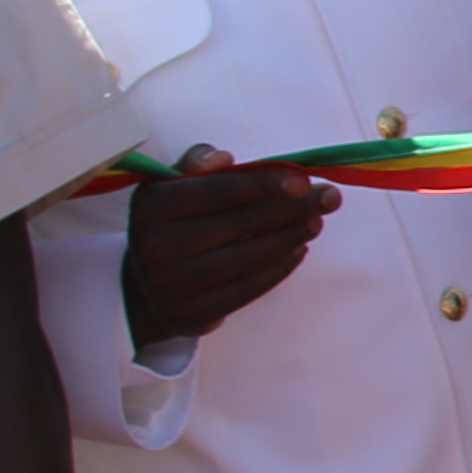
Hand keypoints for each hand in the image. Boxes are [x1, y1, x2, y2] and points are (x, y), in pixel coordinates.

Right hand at [119, 146, 337, 346]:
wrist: (144, 291)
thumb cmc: (169, 224)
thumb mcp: (169, 188)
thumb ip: (197, 165)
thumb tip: (224, 158)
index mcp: (153, 205)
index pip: (217, 191)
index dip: (262, 184)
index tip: (301, 179)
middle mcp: (158, 245)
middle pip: (238, 224)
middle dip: (290, 208)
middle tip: (327, 198)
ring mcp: (175, 284)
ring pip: (247, 258)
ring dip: (289, 237)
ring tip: (315, 221)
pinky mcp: (193, 313)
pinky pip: (247, 288)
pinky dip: (278, 268)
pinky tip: (298, 249)